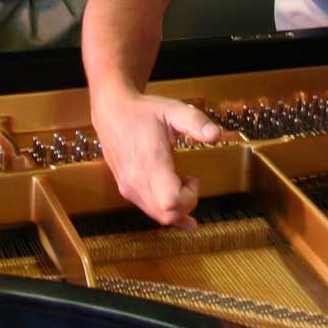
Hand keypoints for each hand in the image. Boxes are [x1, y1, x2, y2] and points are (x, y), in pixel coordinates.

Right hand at [90, 90, 220, 228]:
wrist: (112, 112)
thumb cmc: (143, 111)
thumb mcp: (173, 110)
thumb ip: (196, 122)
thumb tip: (216, 135)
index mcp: (150, 162)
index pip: (170, 201)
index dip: (189, 198)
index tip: (193, 178)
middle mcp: (136, 180)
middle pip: (166, 213)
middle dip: (186, 204)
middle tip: (190, 181)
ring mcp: (129, 187)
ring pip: (157, 216)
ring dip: (177, 208)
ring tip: (180, 183)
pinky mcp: (126, 189)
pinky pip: (148, 210)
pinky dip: (165, 212)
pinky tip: (182, 217)